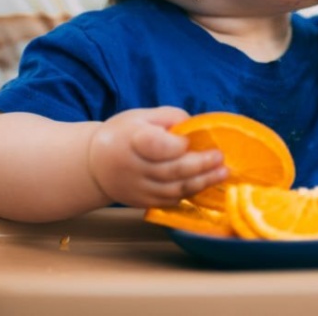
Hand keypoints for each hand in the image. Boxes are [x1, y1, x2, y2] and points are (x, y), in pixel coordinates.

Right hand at [86, 107, 227, 207]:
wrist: (94, 165)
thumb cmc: (124, 134)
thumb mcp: (142, 116)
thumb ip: (169, 117)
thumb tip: (194, 126)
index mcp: (132, 140)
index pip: (156, 146)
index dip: (177, 145)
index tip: (190, 141)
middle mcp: (133, 167)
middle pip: (171, 170)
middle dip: (201, 165)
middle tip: (220, 158)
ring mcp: (137, 188)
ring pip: (174, 189)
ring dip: (202, 182)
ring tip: (222, 173)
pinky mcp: (142, 202)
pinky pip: (170, 200)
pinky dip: (190, 193)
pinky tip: (205, 184)